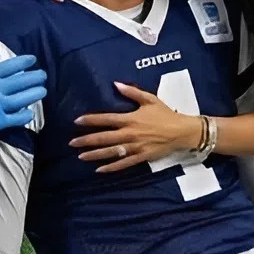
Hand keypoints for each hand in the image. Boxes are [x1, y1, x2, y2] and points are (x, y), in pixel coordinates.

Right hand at [0, 34, 47, 148]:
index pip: (10, 67)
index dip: (24, 62)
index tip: (33, 59)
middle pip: (22, 82)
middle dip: (35, 77)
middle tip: (43, 75)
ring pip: (24, 99)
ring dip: (35, 94)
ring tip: (43, 90)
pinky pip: (17, 118)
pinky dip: (26, 115)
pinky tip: (31, 112)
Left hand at [71, 82, 199, 171]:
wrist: (182, 131)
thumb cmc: (165, 114)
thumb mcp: (150, 99)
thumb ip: (132, 92)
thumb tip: (116, 84)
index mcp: (130, 119)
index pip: (106, 119)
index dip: (91, 120)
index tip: (77, 121)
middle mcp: (130, 134)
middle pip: (104, 138)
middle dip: (86, 140)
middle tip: (72, 142)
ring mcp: (135, 147)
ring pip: (111, 152)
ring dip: (95, 154)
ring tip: (80, 156)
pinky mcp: (141, 157)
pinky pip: (123, 164)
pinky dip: (111, 167)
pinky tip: (99, 169)